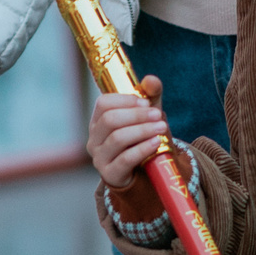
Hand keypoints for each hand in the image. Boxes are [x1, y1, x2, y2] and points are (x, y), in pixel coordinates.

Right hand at [87, 75, 168, 193]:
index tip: (146, 101)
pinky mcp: (110, 174)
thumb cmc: (143, 140)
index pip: (103, 103)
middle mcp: (94, 139)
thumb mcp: (148, 116)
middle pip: (110, 120)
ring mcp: (100, 158)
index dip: (125, 100)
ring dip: (142, 130)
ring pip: (117, 139)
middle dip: (136, 115)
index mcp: (98, 122)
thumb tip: (151, 80)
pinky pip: (125, 159)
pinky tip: (156, 142)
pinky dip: (142, 148)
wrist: (146, 174)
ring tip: (161, 127)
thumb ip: (151, 96)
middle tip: (157, 114)